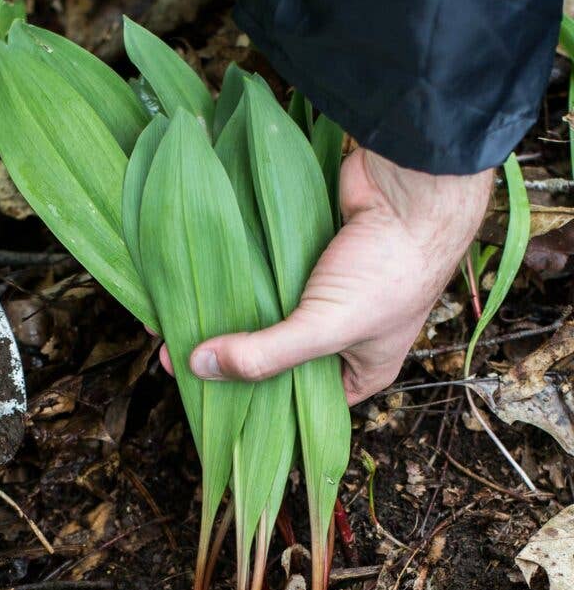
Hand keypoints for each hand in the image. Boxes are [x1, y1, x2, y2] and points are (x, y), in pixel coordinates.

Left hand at [166, 148, 492, 404]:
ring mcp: (325, 292)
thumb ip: (265, 353)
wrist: (411, 186)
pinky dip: (238, 278)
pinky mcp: (307, 254)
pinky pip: (265, 274)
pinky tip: (200, 284)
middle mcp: (344, 334)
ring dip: (229, 315)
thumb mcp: (326, 326)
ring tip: (179, 322)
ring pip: (267, 312)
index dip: (256, 403)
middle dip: (233, 356)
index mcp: (362, 367)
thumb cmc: (388, 267)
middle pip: (277, 356)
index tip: (206, 397)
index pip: (302, 402)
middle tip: (180, 357)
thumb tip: (197, 367)